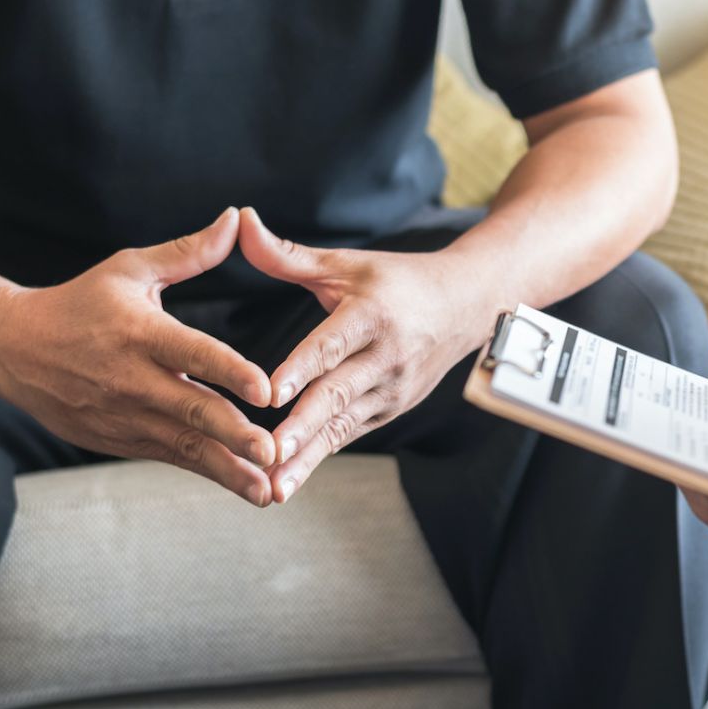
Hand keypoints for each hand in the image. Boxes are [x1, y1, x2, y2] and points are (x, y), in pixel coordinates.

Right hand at [0, 208, 277, 504]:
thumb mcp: (129, 269)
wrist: (11, 350)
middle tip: (272, 449)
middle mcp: (133, 379)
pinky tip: (244, 485)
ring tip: (268, 489)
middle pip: (191, 409)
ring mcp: (126, 416)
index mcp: (139, 332)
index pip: (191, 352)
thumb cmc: (80, 303)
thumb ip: (188, 252)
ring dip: (228, 469)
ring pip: (185, 446)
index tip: (265, 389)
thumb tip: (234, 218)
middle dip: (234, 434)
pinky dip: (208, 473)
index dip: (229, 371)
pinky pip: (171, 458)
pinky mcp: (121, 441)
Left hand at [237, 208, 492, 501]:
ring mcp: (391, 390)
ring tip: (273, 487)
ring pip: (341, 427)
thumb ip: (288, 254)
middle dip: (302, 428)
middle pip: (337, 395)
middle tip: (269, 453)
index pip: (332, 344)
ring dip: (307, 458)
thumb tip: (241, 221)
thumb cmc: (396, 281)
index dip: (301, 369)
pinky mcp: (389, 411)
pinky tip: (287, 481)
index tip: (271, 393)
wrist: (466, 307)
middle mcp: (386, 358)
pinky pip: (348, 436)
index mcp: (373, 315)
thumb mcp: (347, 263)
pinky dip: (318, 459)